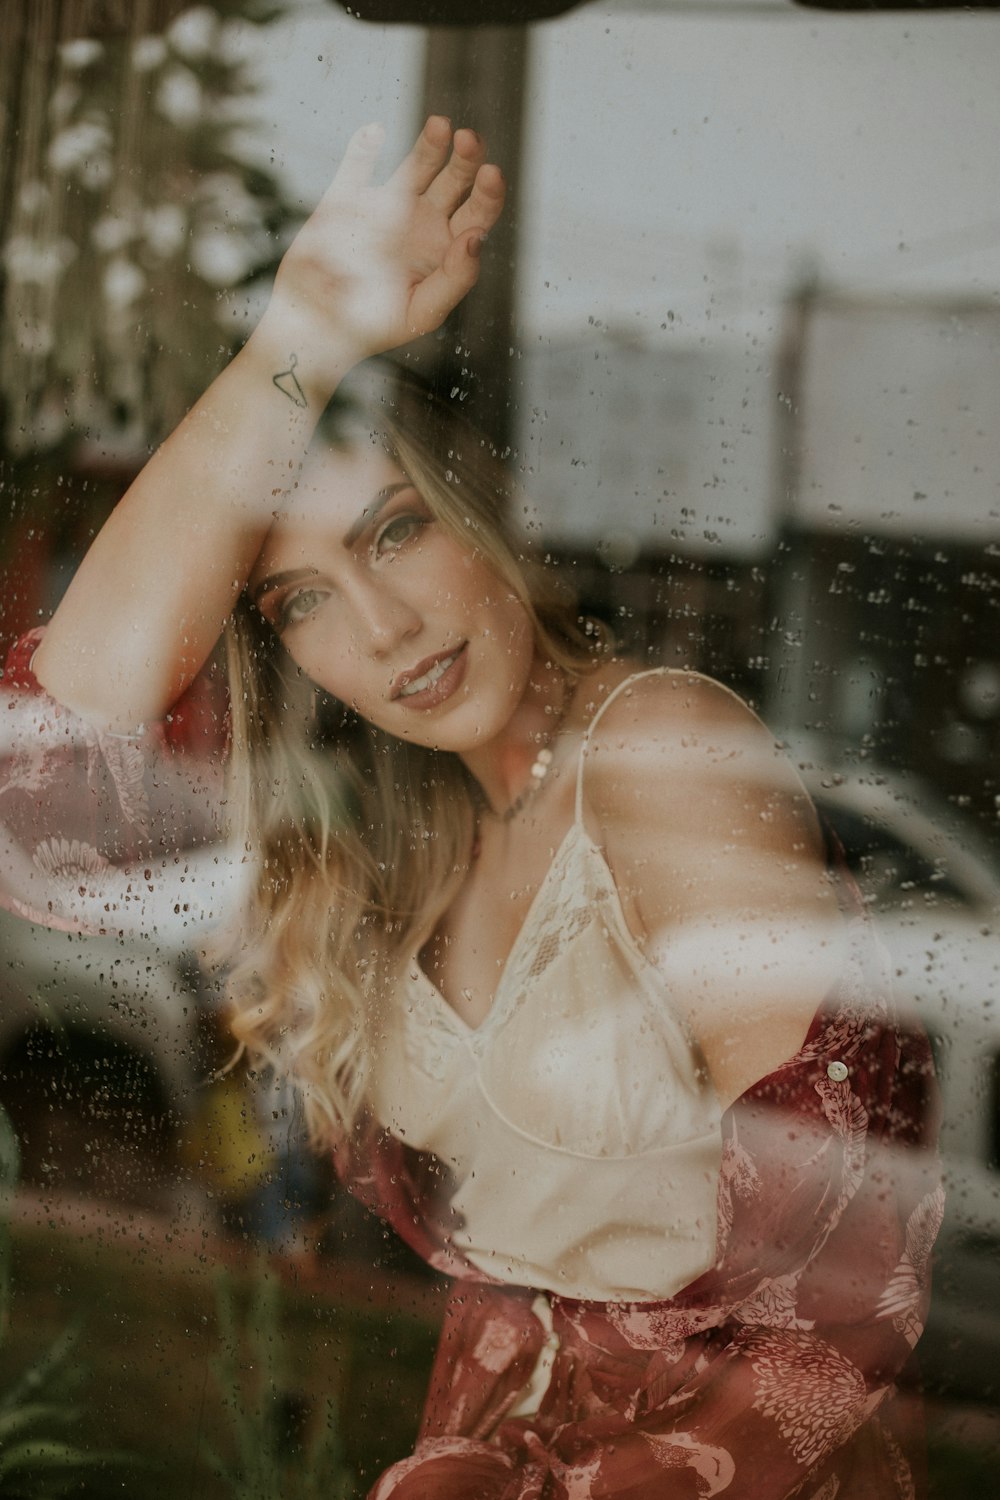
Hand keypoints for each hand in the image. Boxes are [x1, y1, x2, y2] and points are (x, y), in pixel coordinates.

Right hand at [258, 116, 505, 398]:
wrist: (318, 330)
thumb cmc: (375, 328)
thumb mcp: (423, 312)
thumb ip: (455, 278)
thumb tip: (475, 237)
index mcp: (445, 249)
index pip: (478, 213)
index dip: (489, 192)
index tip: (490, 174)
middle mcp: (422, 222)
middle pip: (454, 181)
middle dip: (466, 159)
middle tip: (469, 140)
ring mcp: (385, 207)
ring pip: (416, 166)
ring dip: (430, 145)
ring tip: (440, 126)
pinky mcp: (346, 200)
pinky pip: (357, 166)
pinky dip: (364, 148)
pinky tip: (375, 134)